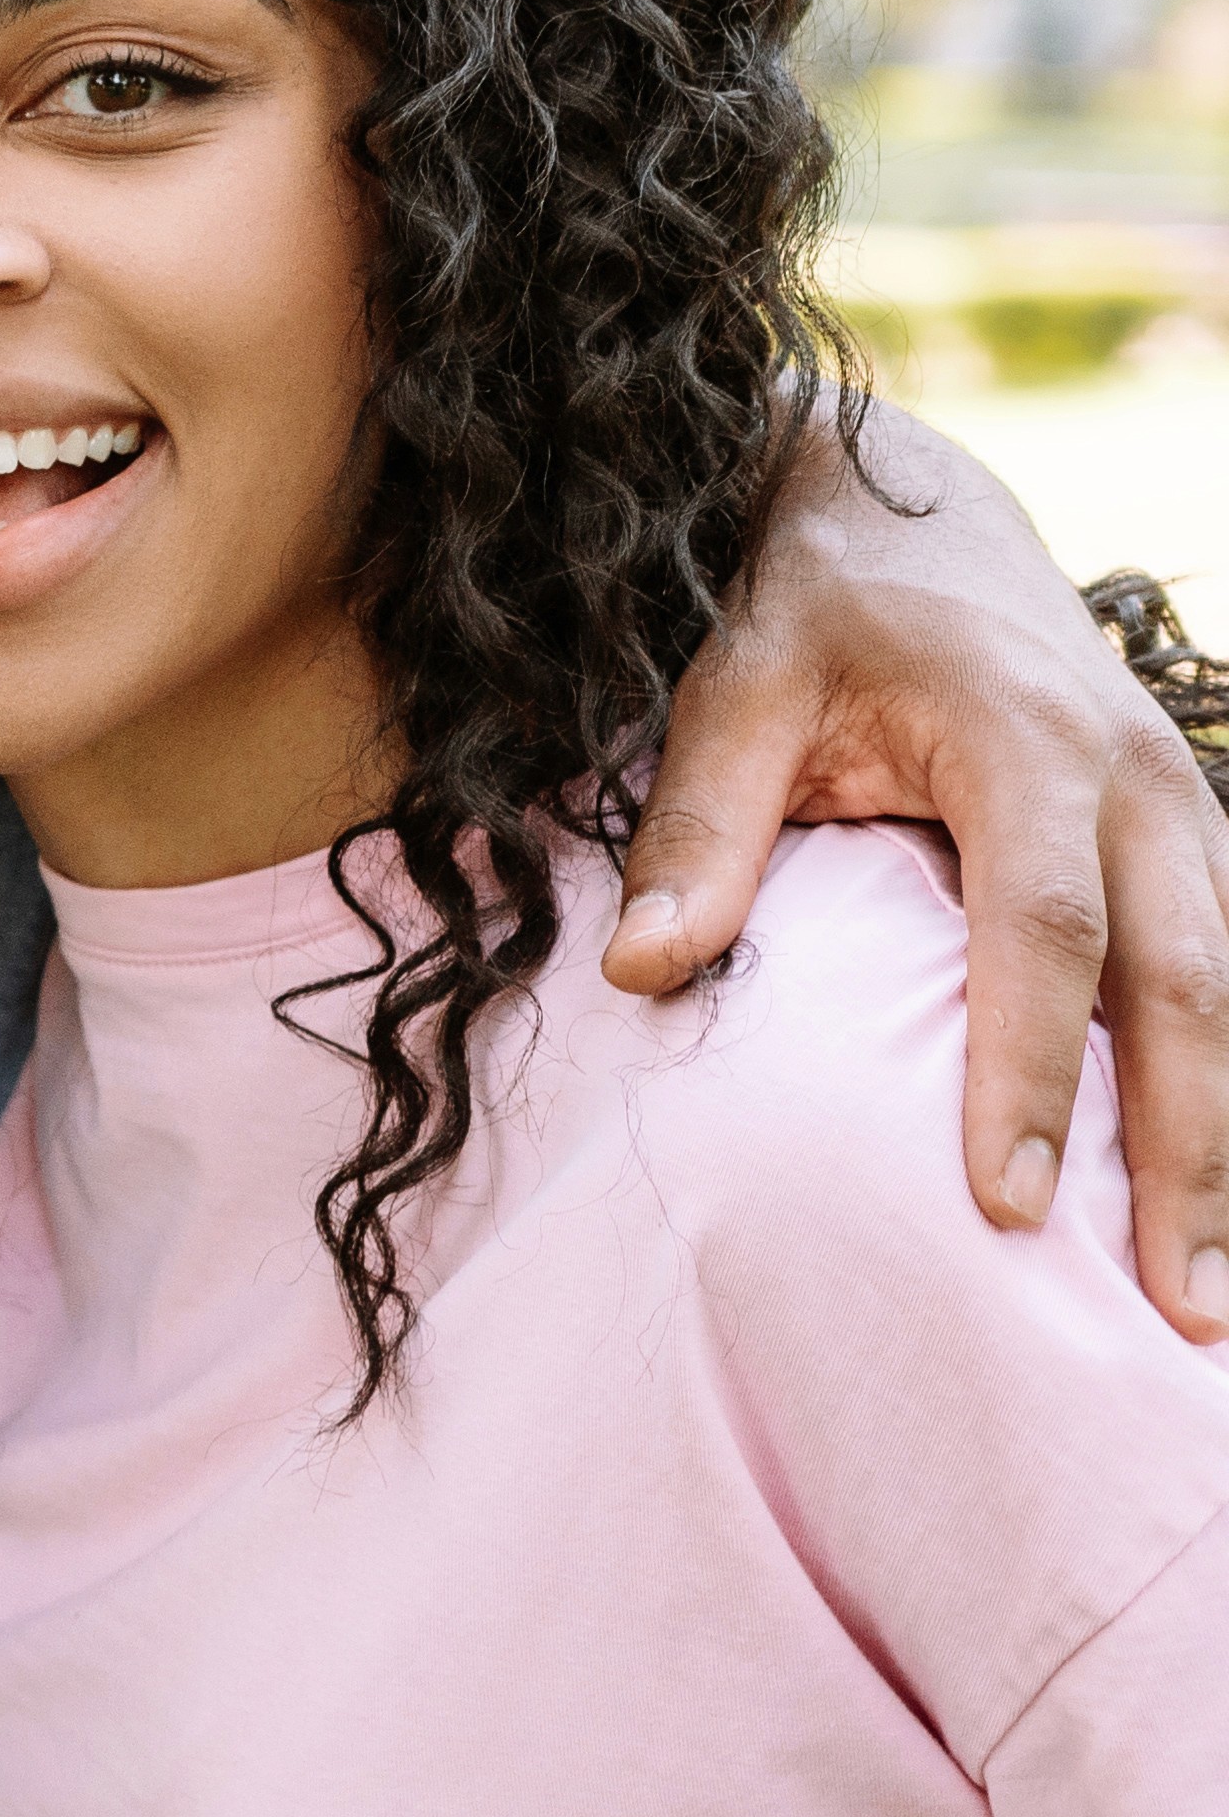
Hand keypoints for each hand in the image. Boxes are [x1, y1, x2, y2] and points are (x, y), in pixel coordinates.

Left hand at [621, 402, 1228, 1332]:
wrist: (911, 510)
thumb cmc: (806, 610)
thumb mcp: (732, 689)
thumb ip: (699, 827)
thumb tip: (646, 968)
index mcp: (1024, 741)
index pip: (1040, 933)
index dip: (1030, 1071)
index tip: (1003, 1204)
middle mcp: (1136, 779)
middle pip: (1185, 988)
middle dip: (1186, 1153)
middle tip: (1175, 1306)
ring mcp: (1181, 809)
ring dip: (1225, 1146)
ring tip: (1202, 1299)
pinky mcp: (1187, 838)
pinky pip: (1225, 977)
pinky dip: (1222, 1088)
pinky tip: (1207, 1196)